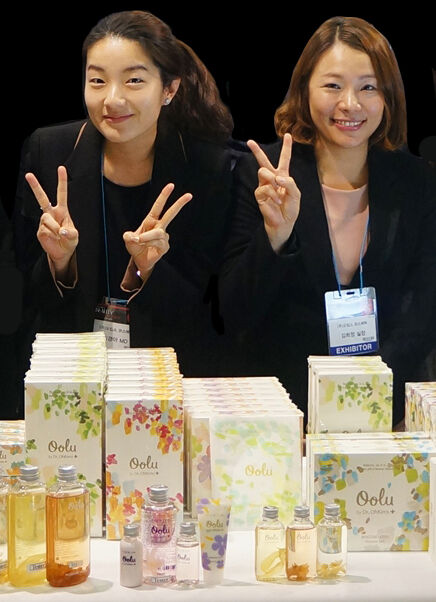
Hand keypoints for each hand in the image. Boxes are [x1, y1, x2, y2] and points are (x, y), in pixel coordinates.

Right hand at [25, 166, 77, 277]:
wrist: (62, 252)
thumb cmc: (69, 241)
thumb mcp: (74, 236)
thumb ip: (70, 233)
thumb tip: (61, 230)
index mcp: (62, 211)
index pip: (62, 194)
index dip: (61, 181)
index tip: (61, 168)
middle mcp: (52, 213)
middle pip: (42, 198)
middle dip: (35, 186)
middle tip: (28, 175)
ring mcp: (44, 221)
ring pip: (47, 219)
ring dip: (55, 228)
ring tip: (59, 235)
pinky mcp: (40, 230)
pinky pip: (45, 230)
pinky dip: (52, 235)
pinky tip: (54, 238)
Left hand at [123, 183, 191, 278]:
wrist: (140, 260)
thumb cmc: (135, 247)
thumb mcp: (128, 240)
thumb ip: (128, 237)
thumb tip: (134, 237)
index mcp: (150, 220)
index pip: (158, 206)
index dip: (164, 195)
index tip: (171, 185)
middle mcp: (159, 226)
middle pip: (171, 213)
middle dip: (179, 204)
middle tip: (189, 195)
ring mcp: (164, 236)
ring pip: (158, 233)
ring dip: (147, 237)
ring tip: (140, 241)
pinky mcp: (165, 246)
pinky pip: (158, 243)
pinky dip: (150, 244)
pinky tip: (148, 248)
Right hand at [247, 133, 300, 251]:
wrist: (283, 222)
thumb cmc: (290, 208)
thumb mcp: (296, 193)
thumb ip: (289, 182)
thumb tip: (276, 177)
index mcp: (283, 175)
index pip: (285, 159)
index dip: (287, 147)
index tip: (287, 135)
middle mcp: (273, 178)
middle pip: (264, 161)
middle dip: (257, 151)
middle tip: (249, 141)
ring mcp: (264, 185)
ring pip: (263, 171)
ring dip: (272, 180)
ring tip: (277, 191)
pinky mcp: (259, 193)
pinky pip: (264, 187)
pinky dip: (272, 194)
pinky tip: (276, 201)